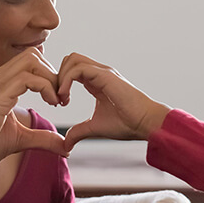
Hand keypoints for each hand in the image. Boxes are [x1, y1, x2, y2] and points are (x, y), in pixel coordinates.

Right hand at [0, 48, 65, 174]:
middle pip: (33, 55)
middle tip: (60, 99)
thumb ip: (42, 138)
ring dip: (52, 78)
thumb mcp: (19, 139)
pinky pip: (28, 78)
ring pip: (33, 60)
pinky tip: (51, 103)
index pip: (30, 61)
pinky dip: (46, 87)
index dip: (49, 76)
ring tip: (57, 101)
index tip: (58, 99)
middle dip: (53, 74)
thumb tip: (66, 146)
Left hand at [57, 53, 171, 151]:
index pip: (72, 70)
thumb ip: (79, 132)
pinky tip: (66, 97)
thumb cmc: (127, 124)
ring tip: (62, 98)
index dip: (61, 83)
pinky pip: (78, 68)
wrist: (145, 123)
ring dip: (61, 77)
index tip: (61, 103)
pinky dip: (66, 80)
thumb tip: (66, 144)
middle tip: (59, 98)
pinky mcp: (104, 75)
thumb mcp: (95, 128)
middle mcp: (98, 73)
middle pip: (70, 59)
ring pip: (72, 59)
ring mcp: (102, 72)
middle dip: (58, 76)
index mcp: (96, 81)